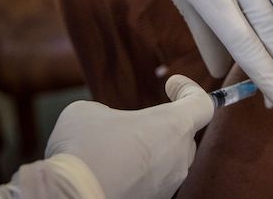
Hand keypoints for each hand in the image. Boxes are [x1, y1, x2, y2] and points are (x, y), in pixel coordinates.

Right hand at [43, 75, 213, 198]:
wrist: (69, 197)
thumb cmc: (83, 150)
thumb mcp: (88, 112)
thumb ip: (108, 113)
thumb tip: (106, 124)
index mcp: (174, 125)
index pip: (203, 105)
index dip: (190, 91)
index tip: (172, 84)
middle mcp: (178, 157)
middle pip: (184, 136)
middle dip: (163, 126)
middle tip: (135, 122)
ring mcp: (167, 185)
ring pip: (167, 162)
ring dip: (148, 153)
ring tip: (115, 150)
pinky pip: (151, 183)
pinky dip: (136, 175)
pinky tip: (111, 172)